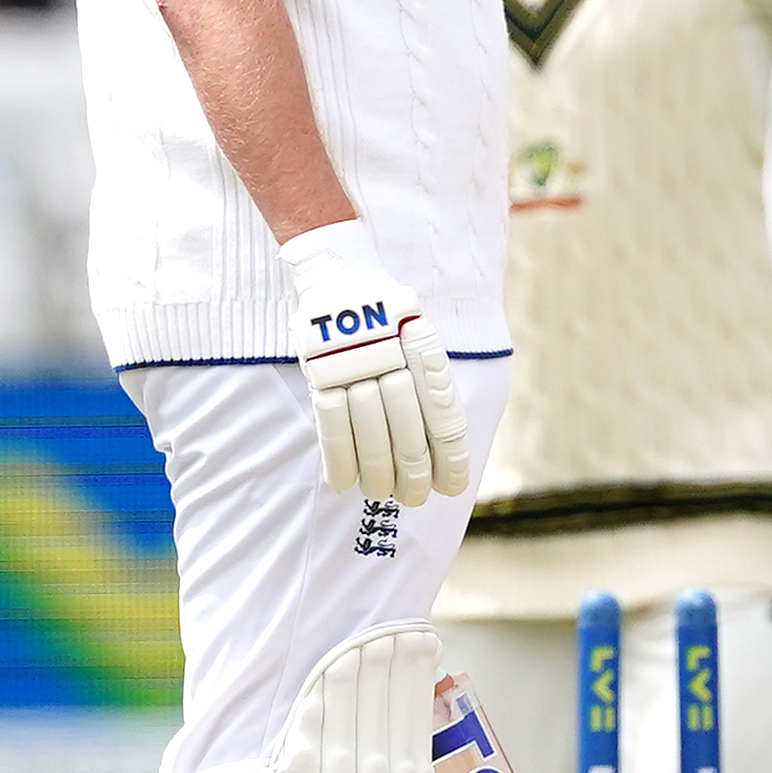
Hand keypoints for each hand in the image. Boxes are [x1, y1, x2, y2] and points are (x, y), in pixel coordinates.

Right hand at [282, 220, 470, 502]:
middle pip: (406, 428)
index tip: (452, 487)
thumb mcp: (419, 329)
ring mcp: (352, 362)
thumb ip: (431, 377)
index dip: (449, 456)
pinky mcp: (319, 369)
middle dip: (413, 472)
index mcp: (423, 346)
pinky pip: (329, 422)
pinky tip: (344, 483)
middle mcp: (390, 355)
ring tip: (381, 495)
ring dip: (376, 471)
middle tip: (415, 499)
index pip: (442, 412)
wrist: (337, 273)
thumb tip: (446, 443)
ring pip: (369, 430)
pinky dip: (338, 457)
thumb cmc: (387, 313)